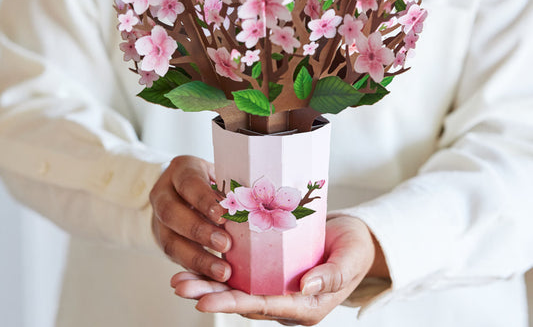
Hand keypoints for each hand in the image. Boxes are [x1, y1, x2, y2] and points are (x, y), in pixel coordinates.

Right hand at [149, 155, 231, 282]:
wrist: (184, 190)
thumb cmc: (212, 180)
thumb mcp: (220, 174)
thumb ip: (231, 187)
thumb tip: (257, 202)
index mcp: (180, 170)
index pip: (188, 183)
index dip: (203, 200)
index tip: (222, 216)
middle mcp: (162, 193)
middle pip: (172, 213)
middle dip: (199, 231)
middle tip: (226, 244)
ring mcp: (158, 219)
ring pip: (170, 241)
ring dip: (197, 258)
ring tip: (222, 271)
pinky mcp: (162, 241)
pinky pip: (175, 258)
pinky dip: (195, 269)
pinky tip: (213, 277)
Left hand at [170, 215, 389, 325]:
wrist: (355, 240)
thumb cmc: (355, 249)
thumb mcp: (350, 260)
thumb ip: (331, 276)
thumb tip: (304, 288)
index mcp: (305, 306)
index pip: (264, 306)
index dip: (234, 304)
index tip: (206, 301)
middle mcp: (285, 301)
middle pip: (242, 301)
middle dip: (210, 295)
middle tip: (180, 287)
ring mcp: (276, 286)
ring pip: (237, 289)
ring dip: (208, 284)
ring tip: (179, 280)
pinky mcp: (271, 271)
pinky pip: (243, 274)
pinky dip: (220, 269)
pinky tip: (199, 260)